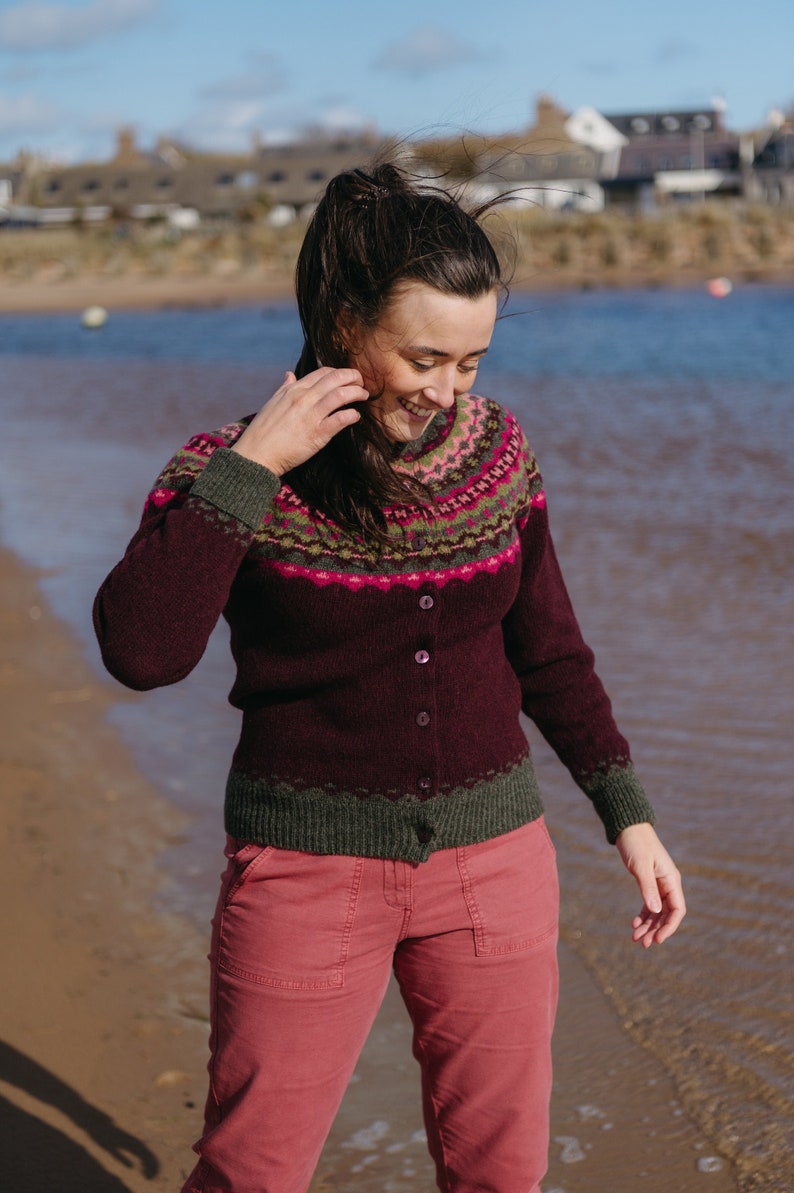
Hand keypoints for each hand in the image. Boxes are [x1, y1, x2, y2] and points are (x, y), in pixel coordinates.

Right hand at [231, 367, 367, 475]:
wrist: (257, 455)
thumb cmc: (263, 432)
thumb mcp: (272, 403)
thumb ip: (284, 388)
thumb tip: (289, 374)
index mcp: (293, 390)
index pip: (323, 373)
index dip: (339, 372)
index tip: (347, 378)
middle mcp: (303, 398)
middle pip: (336, 379)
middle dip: (353, 377)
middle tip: (361, 382)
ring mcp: (310, 415)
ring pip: (341, 395)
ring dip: (356, 392)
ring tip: (363, 396)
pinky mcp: (317, 434)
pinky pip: (340, 419)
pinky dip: (352, 415)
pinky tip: (355, 416)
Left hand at [615, 822, 685, 947]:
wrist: (628, 827)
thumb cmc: (636, 843)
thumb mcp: (640, 866)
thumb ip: (647, 888)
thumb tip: (655, 911)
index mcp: (671, 880)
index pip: (677, 910)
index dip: (669, 927)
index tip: (657, 939)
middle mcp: (668, 884)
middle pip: (666, 914)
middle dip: (656, 930)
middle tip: (642, 944)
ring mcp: (659, 884)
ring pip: (657, 912)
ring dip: (648, 926)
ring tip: (636, 938)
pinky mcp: (649, 883)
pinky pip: (649, 904)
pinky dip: (643, 915)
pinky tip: (634, 924)